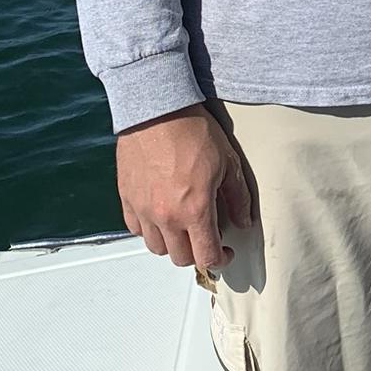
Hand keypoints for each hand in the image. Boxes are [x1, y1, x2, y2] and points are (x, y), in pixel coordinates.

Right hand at [116, 103, 252, 269]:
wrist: (157, 110)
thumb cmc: (192, 131)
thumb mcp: (228, 162)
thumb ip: (237, 197)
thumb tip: (243, 220)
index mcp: (195, 210)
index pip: (206, 256)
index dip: (220, 260)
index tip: (225, 252)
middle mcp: (166, 217)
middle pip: (180, 258)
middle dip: (197, 253)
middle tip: (206, 239)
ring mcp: (143, 210)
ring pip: (156, 247)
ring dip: (172, 244)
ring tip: (183, 228)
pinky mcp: (127, 199)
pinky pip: (135, 229)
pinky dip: (148, 229)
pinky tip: (160, 215)